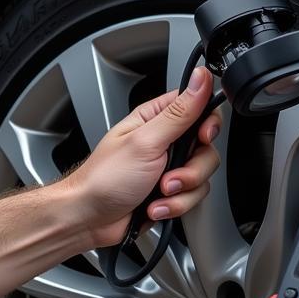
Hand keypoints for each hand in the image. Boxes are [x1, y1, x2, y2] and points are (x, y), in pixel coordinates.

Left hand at [63, 68, 222, 247]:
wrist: (90, 218)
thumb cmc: (104, 178)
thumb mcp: (145, 141)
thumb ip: (179, 113)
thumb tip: (201, 79)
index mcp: (156, 119)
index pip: (199, 108)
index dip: (209, 124)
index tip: (202, 138)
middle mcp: (165, 142)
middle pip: (206, 149)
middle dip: (192, 170)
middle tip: (168, 177)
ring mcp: (168, 169)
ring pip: (201, 178)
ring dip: (180, 193)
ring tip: (157, 194)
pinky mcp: (170, 193)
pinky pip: (191, 198)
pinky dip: (174, 206)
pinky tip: (154, 206)